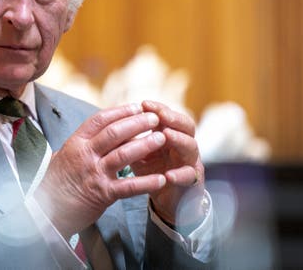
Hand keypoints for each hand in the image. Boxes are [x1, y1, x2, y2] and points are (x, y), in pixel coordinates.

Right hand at [34, 103, 167, 237]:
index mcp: (76, 142)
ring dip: (145, 145)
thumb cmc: (57, 181)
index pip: (100, 120)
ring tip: (162, 138)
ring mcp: (94, 174)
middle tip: (155, 117)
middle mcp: (85, 155)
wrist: (45, 210)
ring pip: (123, 154)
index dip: (121, 111)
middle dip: (137, 123)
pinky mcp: (102, 194)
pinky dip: (146, 182)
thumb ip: (84, 142)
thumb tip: (102, 128)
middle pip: (114, 133)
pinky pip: (128, 186)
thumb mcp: (65, 155)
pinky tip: (161, 179)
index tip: (137, 106)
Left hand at [131, 100, 205, 227]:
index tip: (144, 103)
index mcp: (171, 135)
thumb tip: (110, 124)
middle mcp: (184, 145)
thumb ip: (131, 139)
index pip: (169, 116)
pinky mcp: (192, 182)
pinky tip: (169, 174)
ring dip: (179, 140)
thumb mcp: (140, 153)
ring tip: (166, 135)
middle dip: (173, 118)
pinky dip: (180, 175)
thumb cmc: (152, 171)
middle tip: (160, 114)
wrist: (166, 199)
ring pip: (191, 147)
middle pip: (186, 126)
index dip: (159, 109)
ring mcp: (190, 162)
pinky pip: (189, 176)